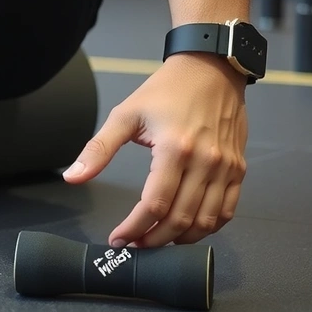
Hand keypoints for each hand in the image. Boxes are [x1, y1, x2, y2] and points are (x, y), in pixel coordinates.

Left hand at [62, 53, 248, 246]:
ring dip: (181, 239)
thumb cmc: (167, 90)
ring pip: (206, 221)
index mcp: (175, 149)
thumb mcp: (125, 114)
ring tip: (158, 238)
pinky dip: (208, 227)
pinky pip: (227, 210)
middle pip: (180, 219)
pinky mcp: (238, 168)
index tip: (119, 239)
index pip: (154, 204)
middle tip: (136, 244)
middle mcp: (205, 162)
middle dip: (154, 239)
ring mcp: (226, 167)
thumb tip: (73, 176)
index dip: (134, 228)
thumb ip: (98, 149)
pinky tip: (188, 229)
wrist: (210, 68)